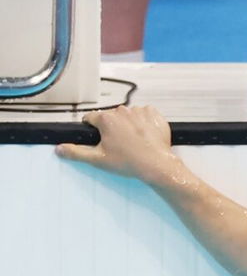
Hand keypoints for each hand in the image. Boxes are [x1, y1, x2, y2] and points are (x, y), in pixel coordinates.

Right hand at [56, 106, 178, 182]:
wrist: (157, 165)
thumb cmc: (129, 162)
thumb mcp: (98, 159)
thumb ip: (76, 152)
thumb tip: (59, 148)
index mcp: (106, 119)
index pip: (90, 118)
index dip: (92, 128)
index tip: (98, 138)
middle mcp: (122, 111)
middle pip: (110, 117)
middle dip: (111, 128)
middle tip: (118, 144)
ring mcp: (140, 112)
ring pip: (127, 115)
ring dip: (128, 124)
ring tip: (133, 141)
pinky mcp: (154, 115)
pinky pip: (145, 114)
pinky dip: (144, 122)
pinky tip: (145, 135)